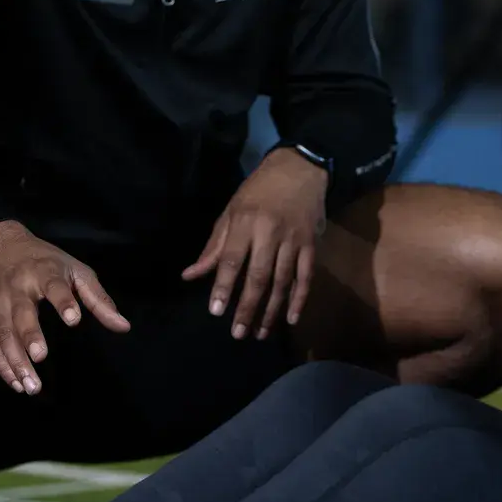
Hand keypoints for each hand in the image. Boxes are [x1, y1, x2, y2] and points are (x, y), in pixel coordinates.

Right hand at [0, 221, 130, 395]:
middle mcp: (18, 288)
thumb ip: (98, 299)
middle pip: (21, 313)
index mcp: (44, 272)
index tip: (73, 320)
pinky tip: (16, 384)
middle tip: (41, 357)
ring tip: (30, 386)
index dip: (63, 302)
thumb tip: (123, 326)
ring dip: (15, 361)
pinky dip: (2, 366)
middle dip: (30, 335)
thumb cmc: (45, 261)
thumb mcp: (75, 270)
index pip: (54, 286)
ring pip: (4, 334)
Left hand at [182, 146, 328, 339]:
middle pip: (259, 276)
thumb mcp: (231, 211)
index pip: (232, 260)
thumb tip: (190, 275)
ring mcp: (293, 240)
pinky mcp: (311, 245)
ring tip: (260, 333)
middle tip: (238, 333)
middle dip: (248, 307)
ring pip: (282, 281)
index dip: (224, 286)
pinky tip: (290, 319)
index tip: (216, 311)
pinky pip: (306, 276)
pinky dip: (299, 299)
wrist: (300, 169)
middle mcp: (269, 233)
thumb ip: (214, 246)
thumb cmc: (258, 191)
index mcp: (244, 223)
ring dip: (271, 310)